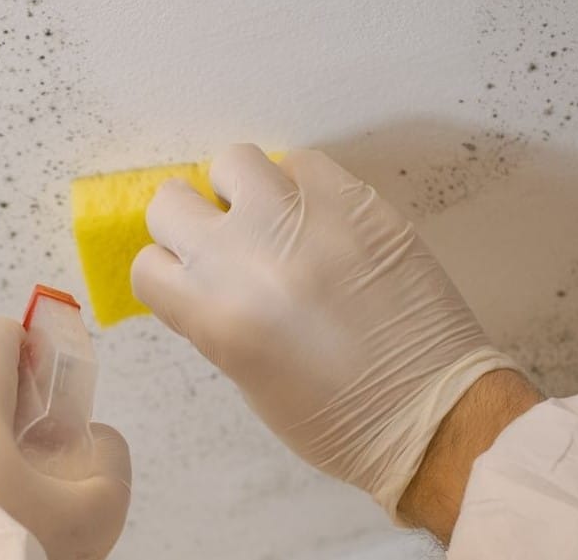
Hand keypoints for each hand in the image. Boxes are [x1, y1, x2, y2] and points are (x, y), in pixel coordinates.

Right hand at [131, 144, 520, 515]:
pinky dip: (301, 186)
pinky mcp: (354, 201)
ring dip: (241, 190)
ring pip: (232, 161)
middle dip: (191, 221)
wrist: (429, 411)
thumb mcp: (245, 377)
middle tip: (225, 242)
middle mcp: (246, 255)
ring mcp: (302, 219)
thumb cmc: (334, 417)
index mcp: (213, 314)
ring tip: (272, 218)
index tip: (190, 276)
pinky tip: (319, 219)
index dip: (169, 271)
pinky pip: (303, 163)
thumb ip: (213, 315)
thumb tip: (206, 271)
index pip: (148, 263)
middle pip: (171, 201)